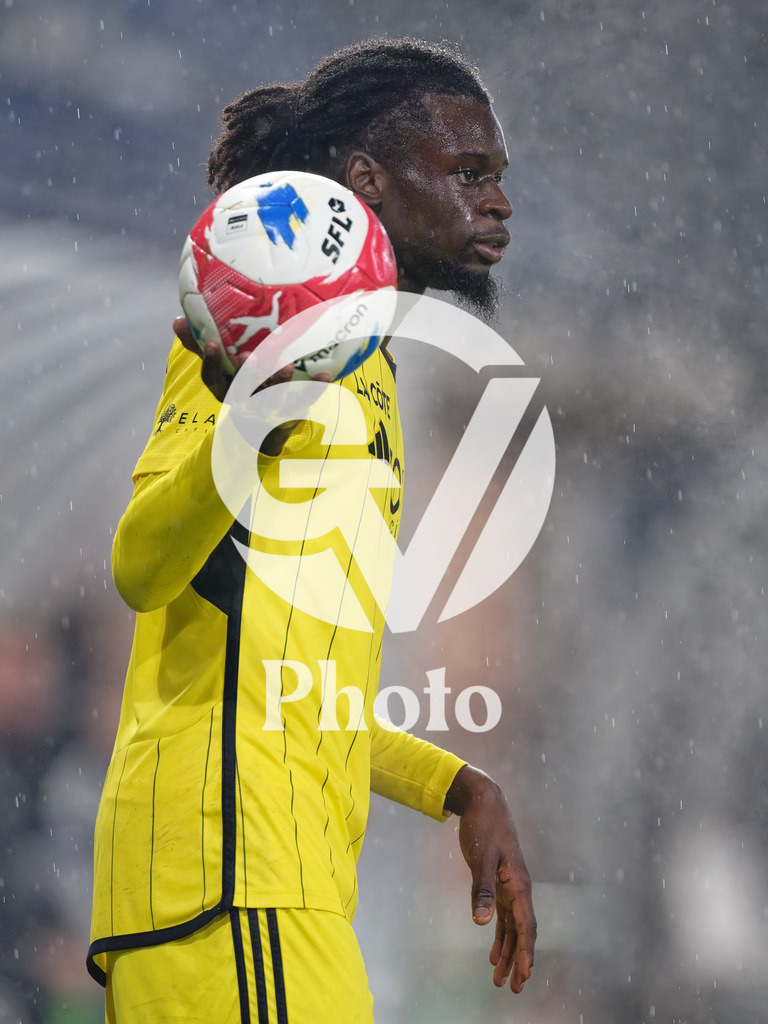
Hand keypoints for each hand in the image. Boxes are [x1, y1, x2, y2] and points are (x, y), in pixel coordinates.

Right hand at [172, 316, 330, 455]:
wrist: (263, 429)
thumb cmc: (240, 388)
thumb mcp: (220, 371)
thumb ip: (201, 346)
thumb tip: (177, 319)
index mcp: (226, 390)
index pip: (212, 379)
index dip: (211, 362)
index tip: (211, 343)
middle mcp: (245, 402)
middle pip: (244, 390)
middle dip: (246, 373)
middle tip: (248, 355)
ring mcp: (269, 409)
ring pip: (273, 398)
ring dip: (280, 381)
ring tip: (287, 363)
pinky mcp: (292, 414)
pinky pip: (304, 401)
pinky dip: (315, 388)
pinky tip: (325, 373)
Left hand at [444, 765, 535, 993]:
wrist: (483, 802)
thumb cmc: (484, 826)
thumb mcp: (481, 858)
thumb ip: (482, 890)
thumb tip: (482, 923)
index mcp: (519, 883)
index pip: (526, 925)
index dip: (526, 951)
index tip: (524, 975)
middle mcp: (519, 888)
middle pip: (522, 931)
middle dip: (519, 960)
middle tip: (514, 988)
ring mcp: (510, 886)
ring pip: (513, 927)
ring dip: (508, 952)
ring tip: (500, 978)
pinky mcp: (499, 883)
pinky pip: (503, 916)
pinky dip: (500, 935)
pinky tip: (493, 952)